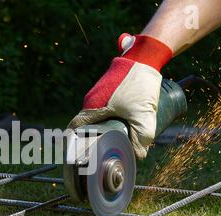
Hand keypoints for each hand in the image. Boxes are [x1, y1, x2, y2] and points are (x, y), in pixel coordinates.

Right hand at [68, 34, 171, 159]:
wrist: (145, 56)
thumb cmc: (139, 83)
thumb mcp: (143, 116)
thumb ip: (141, 138)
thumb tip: (138, 155)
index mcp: (92, 107)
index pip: (75, 129)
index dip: (75, 142)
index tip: (80, 152)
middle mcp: (91, 99)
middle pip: (88, 124)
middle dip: (96, 137)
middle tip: (106, 149)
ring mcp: (98, 92)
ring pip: (98, 115)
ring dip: (106, 126)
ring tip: (119, 136)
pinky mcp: (107, 88)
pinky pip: (105, 107)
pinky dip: (111, 116)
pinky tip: (124, 120)